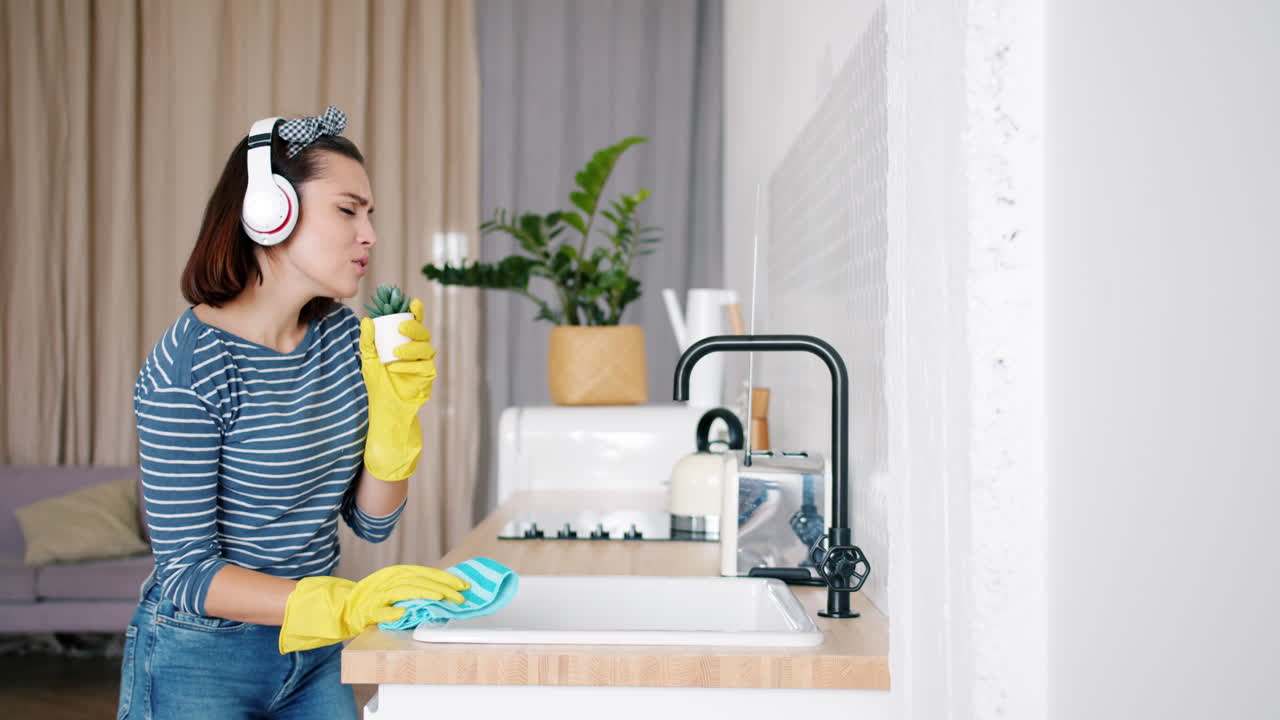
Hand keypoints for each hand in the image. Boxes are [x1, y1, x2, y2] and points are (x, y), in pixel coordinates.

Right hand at [279, 564, 468, 652]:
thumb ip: (415, 586)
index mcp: (397, 574)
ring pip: (403, 592)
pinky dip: (390, 612)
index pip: (425, 573)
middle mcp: (388, 580)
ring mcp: (377, 595)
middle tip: (460, 595)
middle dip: (441, 587)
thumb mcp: (396, 587)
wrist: (343, 608)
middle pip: (418, 580)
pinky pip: (379, 611)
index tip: (463, 584)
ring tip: (439, 598)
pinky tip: (402, 614)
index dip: (445, 578)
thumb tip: (445, 587)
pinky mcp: (367, 611)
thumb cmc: (375, 599)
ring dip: (422, 594)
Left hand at [360, 298, 437, 480]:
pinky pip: (423, 367)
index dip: (416, 312)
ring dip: (412, 347)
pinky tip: (397, 367)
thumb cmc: (378, 383)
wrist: (385, 409)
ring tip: (396, 352)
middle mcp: (418, 351)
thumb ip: (367, 341)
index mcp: (405, 343)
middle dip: (415, 327)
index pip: (414, 323)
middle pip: (423, 333)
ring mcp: (424, 364)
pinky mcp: (428, 377)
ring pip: (426, 348)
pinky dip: (410, 365)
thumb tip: (366, 320)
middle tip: (402, 326)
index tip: (412, 302)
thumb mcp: (368, 360)